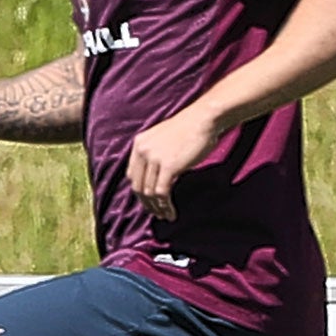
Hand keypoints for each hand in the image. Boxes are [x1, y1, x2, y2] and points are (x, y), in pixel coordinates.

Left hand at [127, 106, 221, 220]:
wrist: (203, 119)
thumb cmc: (189, 129)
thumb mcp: (163, 138)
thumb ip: (155, 154)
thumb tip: (155, 176)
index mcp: (139, 144)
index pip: (132, 175)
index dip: (139, 191)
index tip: (148, 201)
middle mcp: (142, 151)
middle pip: (138, 186)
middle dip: (146, 203)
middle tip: (156, 214)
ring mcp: (154, 158)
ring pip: (149, 192)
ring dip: (156, 208)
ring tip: (165, 216)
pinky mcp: (168, 167)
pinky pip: (161, 193)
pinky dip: (166, 206)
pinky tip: (171, 214)